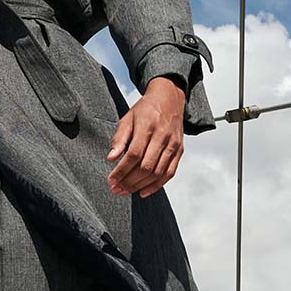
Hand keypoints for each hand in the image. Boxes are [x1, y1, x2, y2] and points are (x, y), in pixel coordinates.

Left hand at [106, 76, 185, 197]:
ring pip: (157, 173)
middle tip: (116, 189)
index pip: (133, 155)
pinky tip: (143, 192)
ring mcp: (173, 145)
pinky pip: (169, 173)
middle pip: (146, 167)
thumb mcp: (128, 118)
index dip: (121, 170)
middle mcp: (162, 136)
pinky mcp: (179, 151)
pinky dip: (157, 186)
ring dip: (140, 186)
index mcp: (147, 126)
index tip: (111, 180)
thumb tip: (111, 158)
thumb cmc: (146, 109)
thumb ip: (119, 138)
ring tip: (126, 191)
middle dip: (129, 181)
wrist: (169, 99)